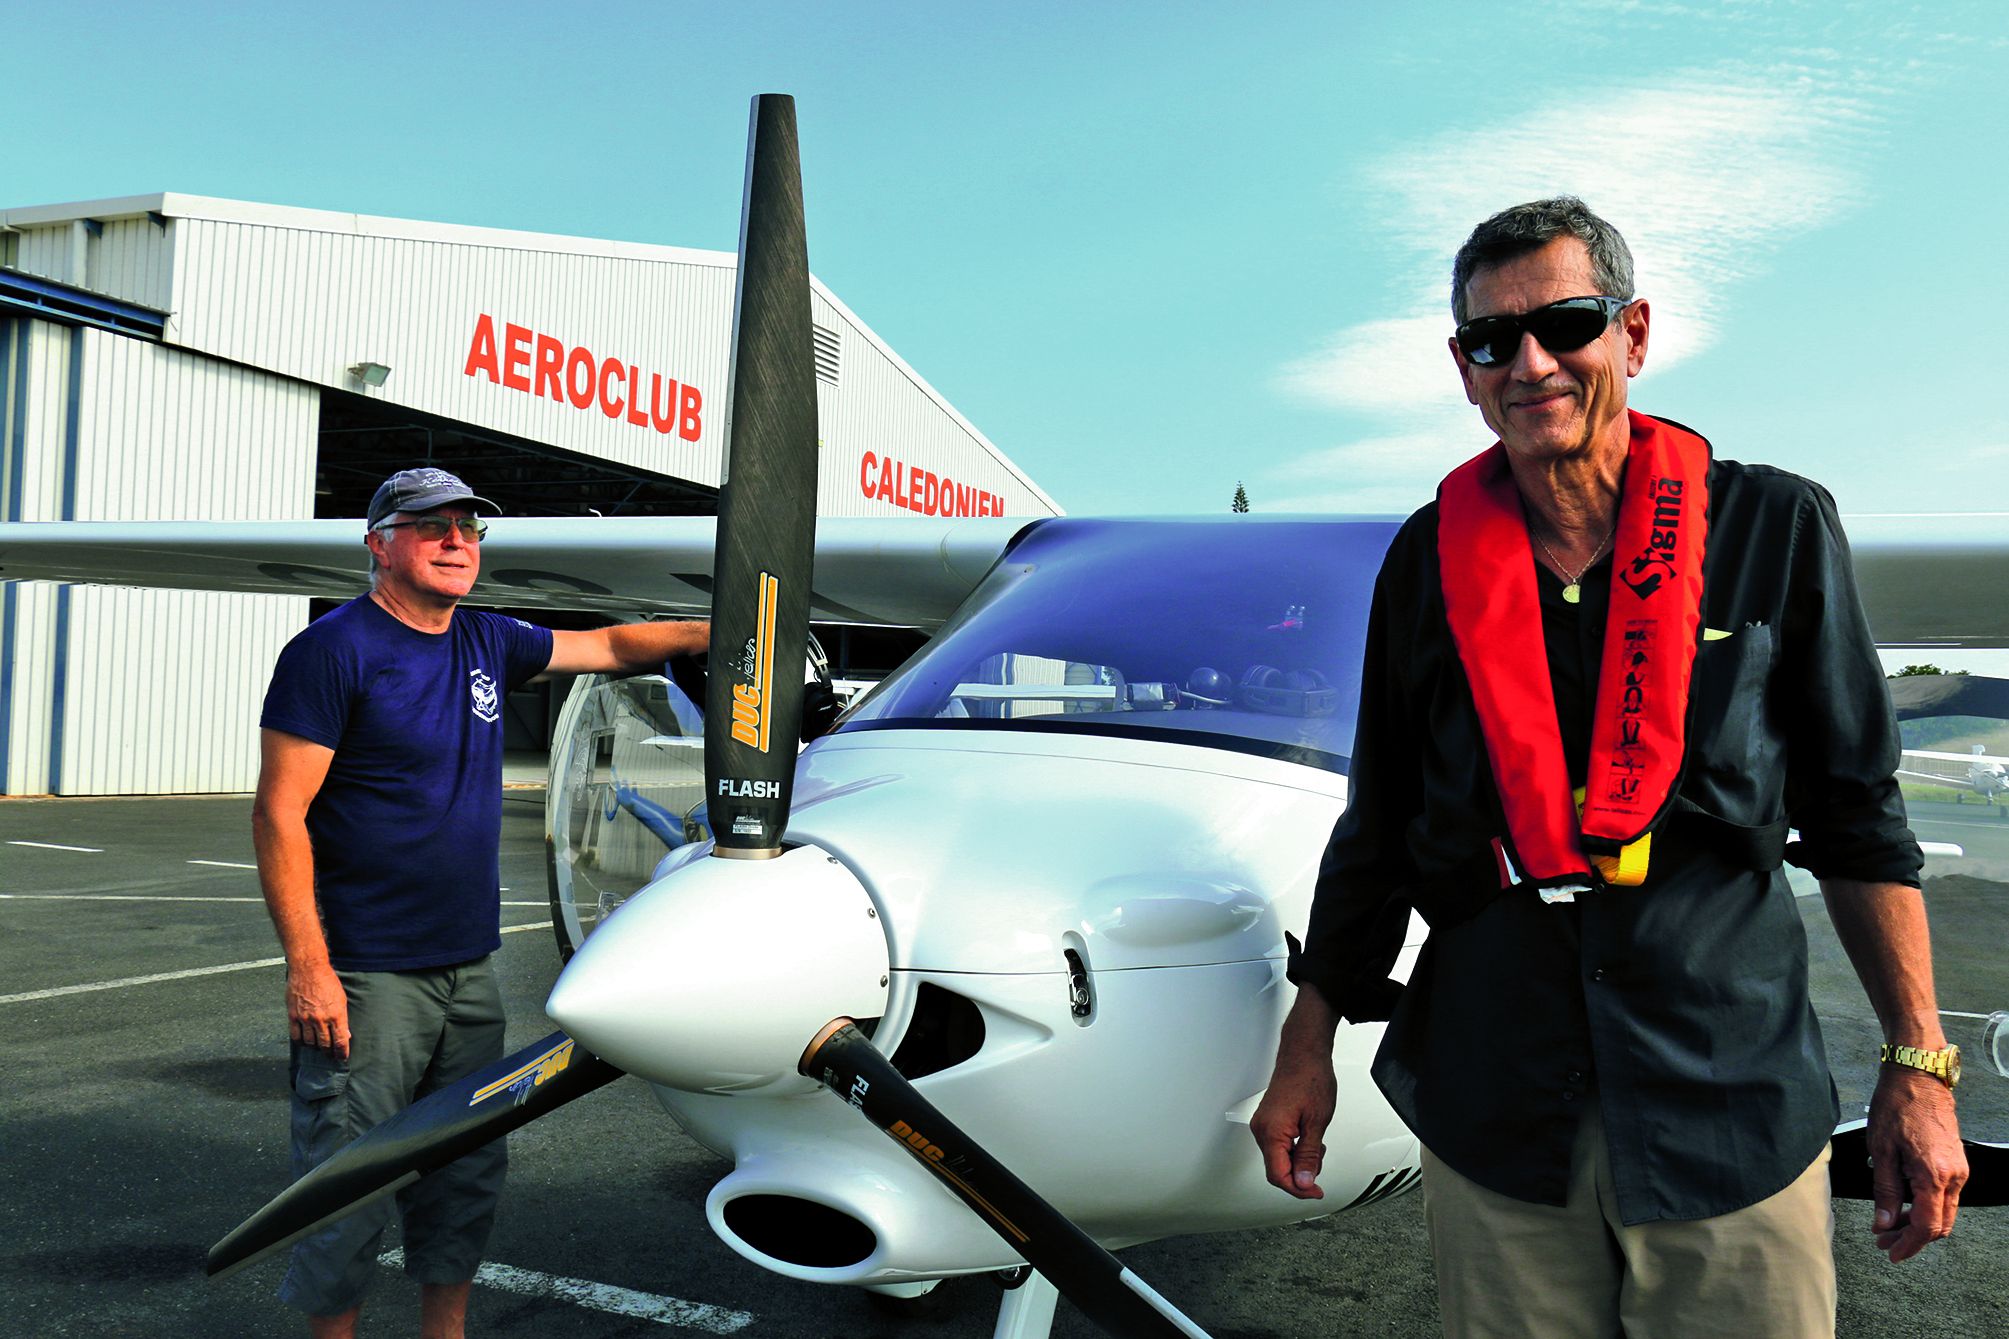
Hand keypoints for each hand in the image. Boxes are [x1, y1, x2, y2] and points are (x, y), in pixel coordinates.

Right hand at [286, 961, 350, 1059]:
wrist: (309, 969)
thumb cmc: (328, 982)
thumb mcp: (342, 999)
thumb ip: (343, 1018)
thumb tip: (346, 1035)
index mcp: (336, 1015)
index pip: (340, 1041)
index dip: (342, 1053)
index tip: (342, 1058)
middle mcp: (321, 1019)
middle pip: (325, 1044)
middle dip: (329, 1053)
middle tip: (330, 1055)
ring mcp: (306, 1019)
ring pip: (310, 1042)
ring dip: (315, 1048)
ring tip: (318, 1048)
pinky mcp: (293, 1016)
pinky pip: (296, 1036)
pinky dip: (301, 1042)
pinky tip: (304, 1042)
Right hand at [1251, 1046, 1337, 1199]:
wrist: (1303, 1055)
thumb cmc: (1310, 1079)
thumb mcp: (1317, 1122)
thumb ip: (1308, 1156)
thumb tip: (1304, 1181)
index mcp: (1271, 1132)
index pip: (1278, 1176)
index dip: (1298, 1189)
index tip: (1315, 1192)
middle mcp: (1262, 1129)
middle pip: (1277, 1169)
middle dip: (1300, 1175)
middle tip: (1320, 1168)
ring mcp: (1263, 1124)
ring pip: (1278, 1158)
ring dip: (1298, 1161)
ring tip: (1317, 1148)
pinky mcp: (1268, 1120)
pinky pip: (1278, 1145)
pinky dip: (1294, 1150)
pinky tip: (1308, 1141)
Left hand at [1867, 1064, 1966, 1260]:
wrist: (1918, 1075)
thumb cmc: (1897, 1106)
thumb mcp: (1881, 1150)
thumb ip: (1886, 1191)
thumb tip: (1884, 1224)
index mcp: (1935, 1175)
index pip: (1928, 1226)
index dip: (1909, 1244)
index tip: (1890, 1252)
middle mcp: (1954, 1176)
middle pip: (1939, 1224)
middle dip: (1911, 1237)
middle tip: (1882, 1240)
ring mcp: (1958, 1170)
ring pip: (1942, 1211)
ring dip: (1917, 1222)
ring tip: (1886, 1224)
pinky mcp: (1955, 1162)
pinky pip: (1943, 1196)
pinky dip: (1924, 1205)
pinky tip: (1901, 1204)